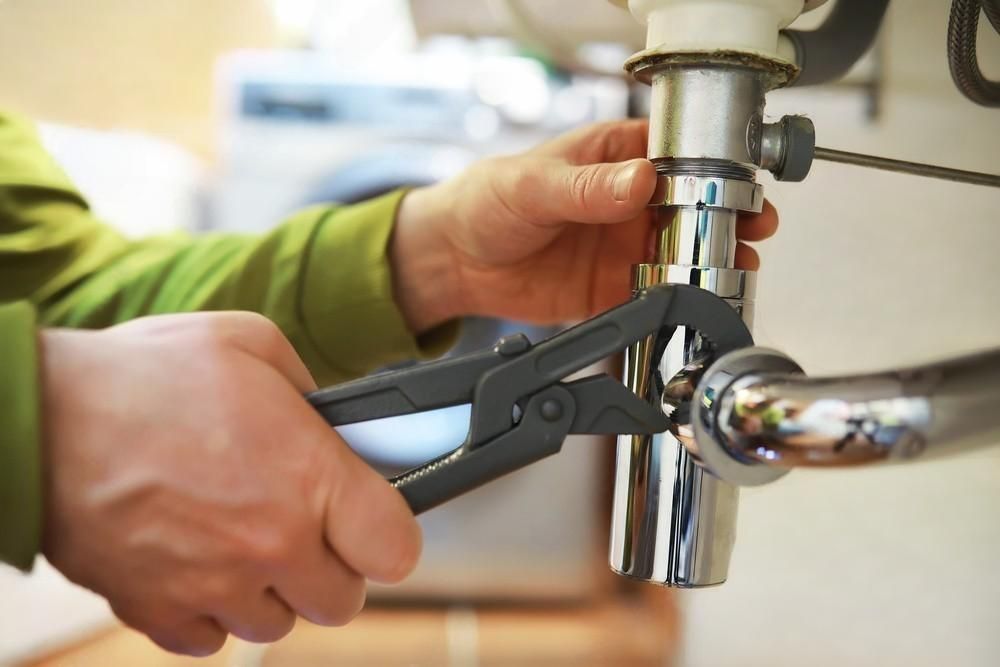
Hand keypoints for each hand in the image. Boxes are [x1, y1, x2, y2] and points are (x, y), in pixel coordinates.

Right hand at [40, 313, 420, 655]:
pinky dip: (211, 608)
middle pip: (342, 600)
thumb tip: (333, 426)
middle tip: (304, 524)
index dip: (388, 534)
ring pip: (277, 622)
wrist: (39, 417)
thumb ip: (311, 394)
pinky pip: (211, 638)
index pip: (395, 548)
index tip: (372, 519)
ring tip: (240, 536)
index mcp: (308, 478)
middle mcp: (270, 544)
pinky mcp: (157, 610)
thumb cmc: (145, 374)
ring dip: (271, 587)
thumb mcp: (252, 344)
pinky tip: (198, 560)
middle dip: (332, 564)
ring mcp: (213, 585)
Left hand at [391, 120, 778, 331]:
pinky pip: (655, 292)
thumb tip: (640, 180)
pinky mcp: (612, 287)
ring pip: (682, 250)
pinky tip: (698, 300)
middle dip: (727, 216)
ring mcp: (623, 245)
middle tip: (754, 227)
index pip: (675, 156)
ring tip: (739, 265)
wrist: (457, 262)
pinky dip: (678, 298)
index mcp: (612, 159)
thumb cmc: (486, 202)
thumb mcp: (533, 185)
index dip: (712, 168)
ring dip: (712, 258)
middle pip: (693, 206)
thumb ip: (587, 187)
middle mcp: (626, 202)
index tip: (737, 184)